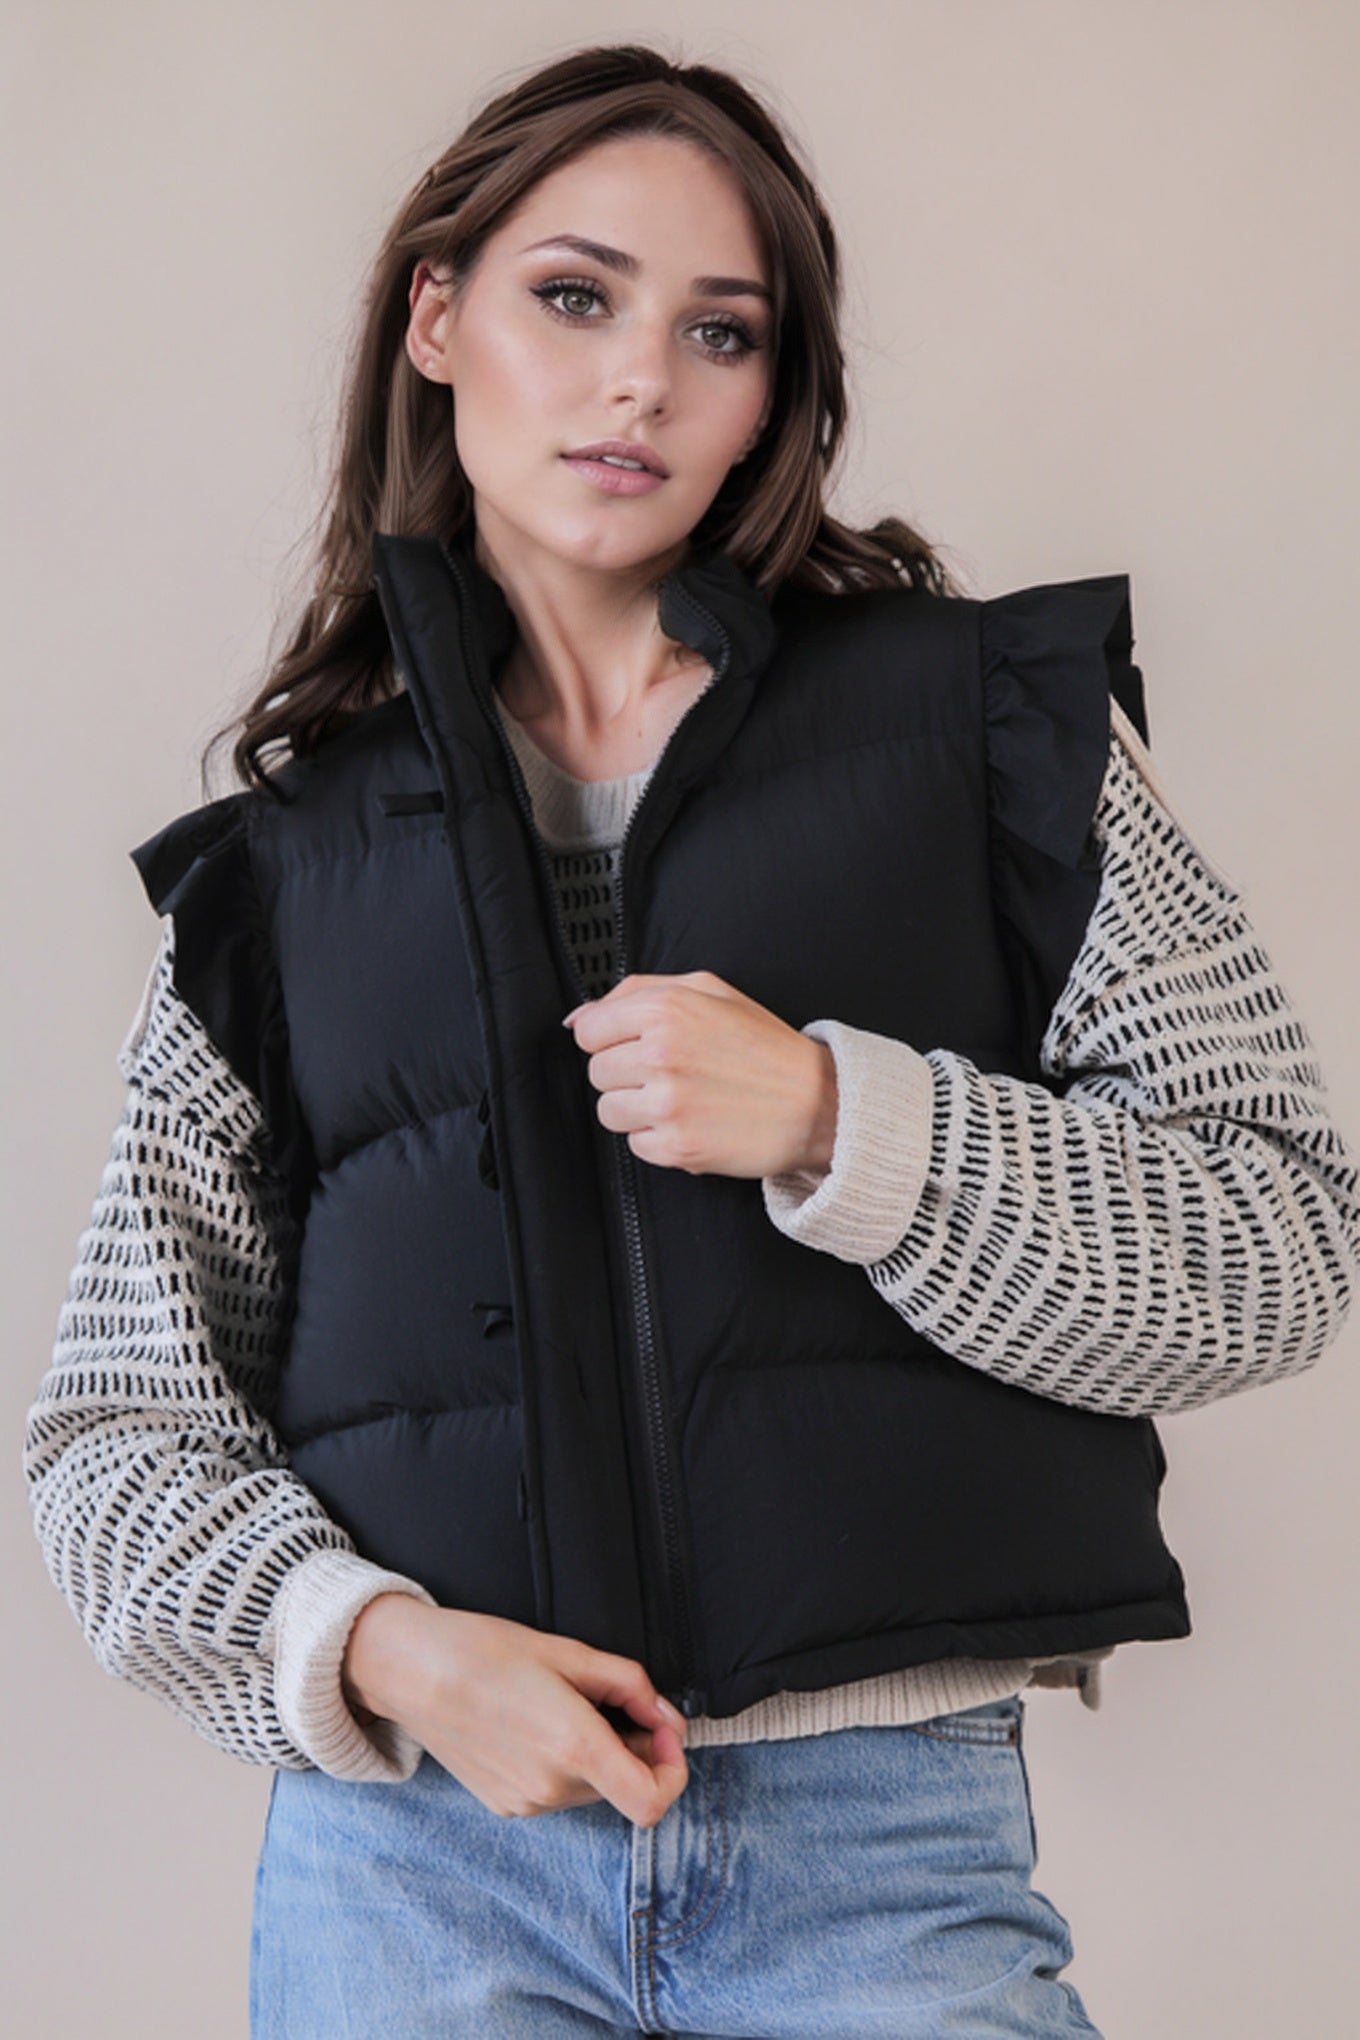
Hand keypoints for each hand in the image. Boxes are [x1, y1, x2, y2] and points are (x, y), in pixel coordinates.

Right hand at [342, 1596, 688, 1824]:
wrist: (413, 1672)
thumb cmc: (486, 1652)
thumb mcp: (569, 1652)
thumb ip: (631, 1686)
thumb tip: (666, 1718)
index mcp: (574, 1747)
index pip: (652, 1802)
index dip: (673, 1770)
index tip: (661, 1732)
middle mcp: (552, 1788)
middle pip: (624, 1787)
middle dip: (633, 1748)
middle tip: (610, 1699)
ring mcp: (526, 1803)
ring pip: (592, 1788)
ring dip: (598, 1755)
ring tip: (563, 1705)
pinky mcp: (506, 1805)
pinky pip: (557, 1791)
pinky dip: (565, 1764)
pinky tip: (536, 1724)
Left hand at [563, 970, 837, 1177]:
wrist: (817, 1104)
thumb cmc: (765, 1047)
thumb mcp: (710, 991)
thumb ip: (639, 991)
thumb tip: (580, 1016)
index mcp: (666, 1010)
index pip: (589, 1030)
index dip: (611, 1039)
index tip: (635, 1046)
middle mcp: (661, 1054)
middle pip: (596, 1071)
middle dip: (626, 1074)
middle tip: (670, 1074)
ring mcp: (667, 1104)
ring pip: (608, 1110)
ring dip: (637, 1109)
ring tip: (681, 1099)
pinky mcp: (675, 1146)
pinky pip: (634, 1145)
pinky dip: (658, 1139)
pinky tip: (693, 1122)